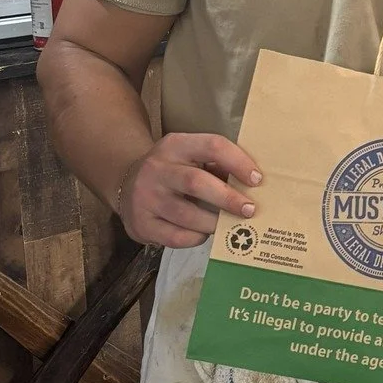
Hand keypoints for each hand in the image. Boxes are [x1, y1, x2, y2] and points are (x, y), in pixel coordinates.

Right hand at [116, 133, 261, 248]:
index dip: (238, 162)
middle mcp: (157, 168)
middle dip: (228, 198)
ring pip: (186, 215)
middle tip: (250, 210)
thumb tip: (254, 185)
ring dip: (214, 223)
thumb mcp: (190, 157)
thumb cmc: (174, 170)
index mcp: (175, 145)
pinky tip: (204, 233)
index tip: (257, 180)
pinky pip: (176, 237)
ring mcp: (145, 197)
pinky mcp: (141, 223)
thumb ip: (217, 165)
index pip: (212, 146)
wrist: (126, 183)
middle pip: (196, 182)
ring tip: (229, 226)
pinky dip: (196, 237)